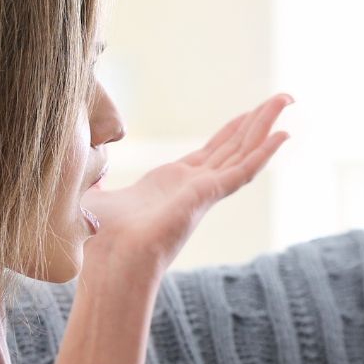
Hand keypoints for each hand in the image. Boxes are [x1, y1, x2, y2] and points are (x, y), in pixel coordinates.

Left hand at [84, 95, 290, 269]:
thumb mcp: (92, 197)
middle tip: (281, 100)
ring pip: (243, 151)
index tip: (248, 114)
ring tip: (286, 101)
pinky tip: (283, 135)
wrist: (110, 263)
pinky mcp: (208, 196)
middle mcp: (193, 187)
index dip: (230, 132)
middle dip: (256, 121)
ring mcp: (204, 192)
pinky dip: (264, 152)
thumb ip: (92, 180)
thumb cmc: (99, 241)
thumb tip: (77, 170)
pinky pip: (243, 170)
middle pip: (233, 146)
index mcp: (171, 185)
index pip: (210, 152)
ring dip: (265, 126)